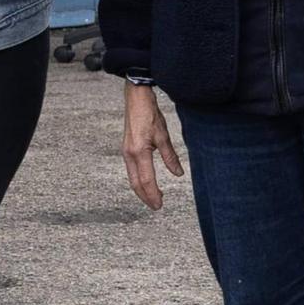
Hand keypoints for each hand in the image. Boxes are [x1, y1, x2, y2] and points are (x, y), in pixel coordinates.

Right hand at [121, 83, 182, 209]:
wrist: (135, 98)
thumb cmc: (149, 114)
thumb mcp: (163, 135)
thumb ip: (170, 156)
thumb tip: (178, 173)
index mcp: (139, 152)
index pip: (147, 180)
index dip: (153, 194)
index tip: (160, 205)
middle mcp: (129, 154)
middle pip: (136, 183)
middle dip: (146, 196)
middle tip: (157, 206)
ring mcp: (126, 152)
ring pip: (132, 178)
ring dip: (142, 189)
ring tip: (154, 196)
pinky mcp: (126, 148)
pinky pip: (131, 170)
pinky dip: (139, 179)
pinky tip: (147, 181)